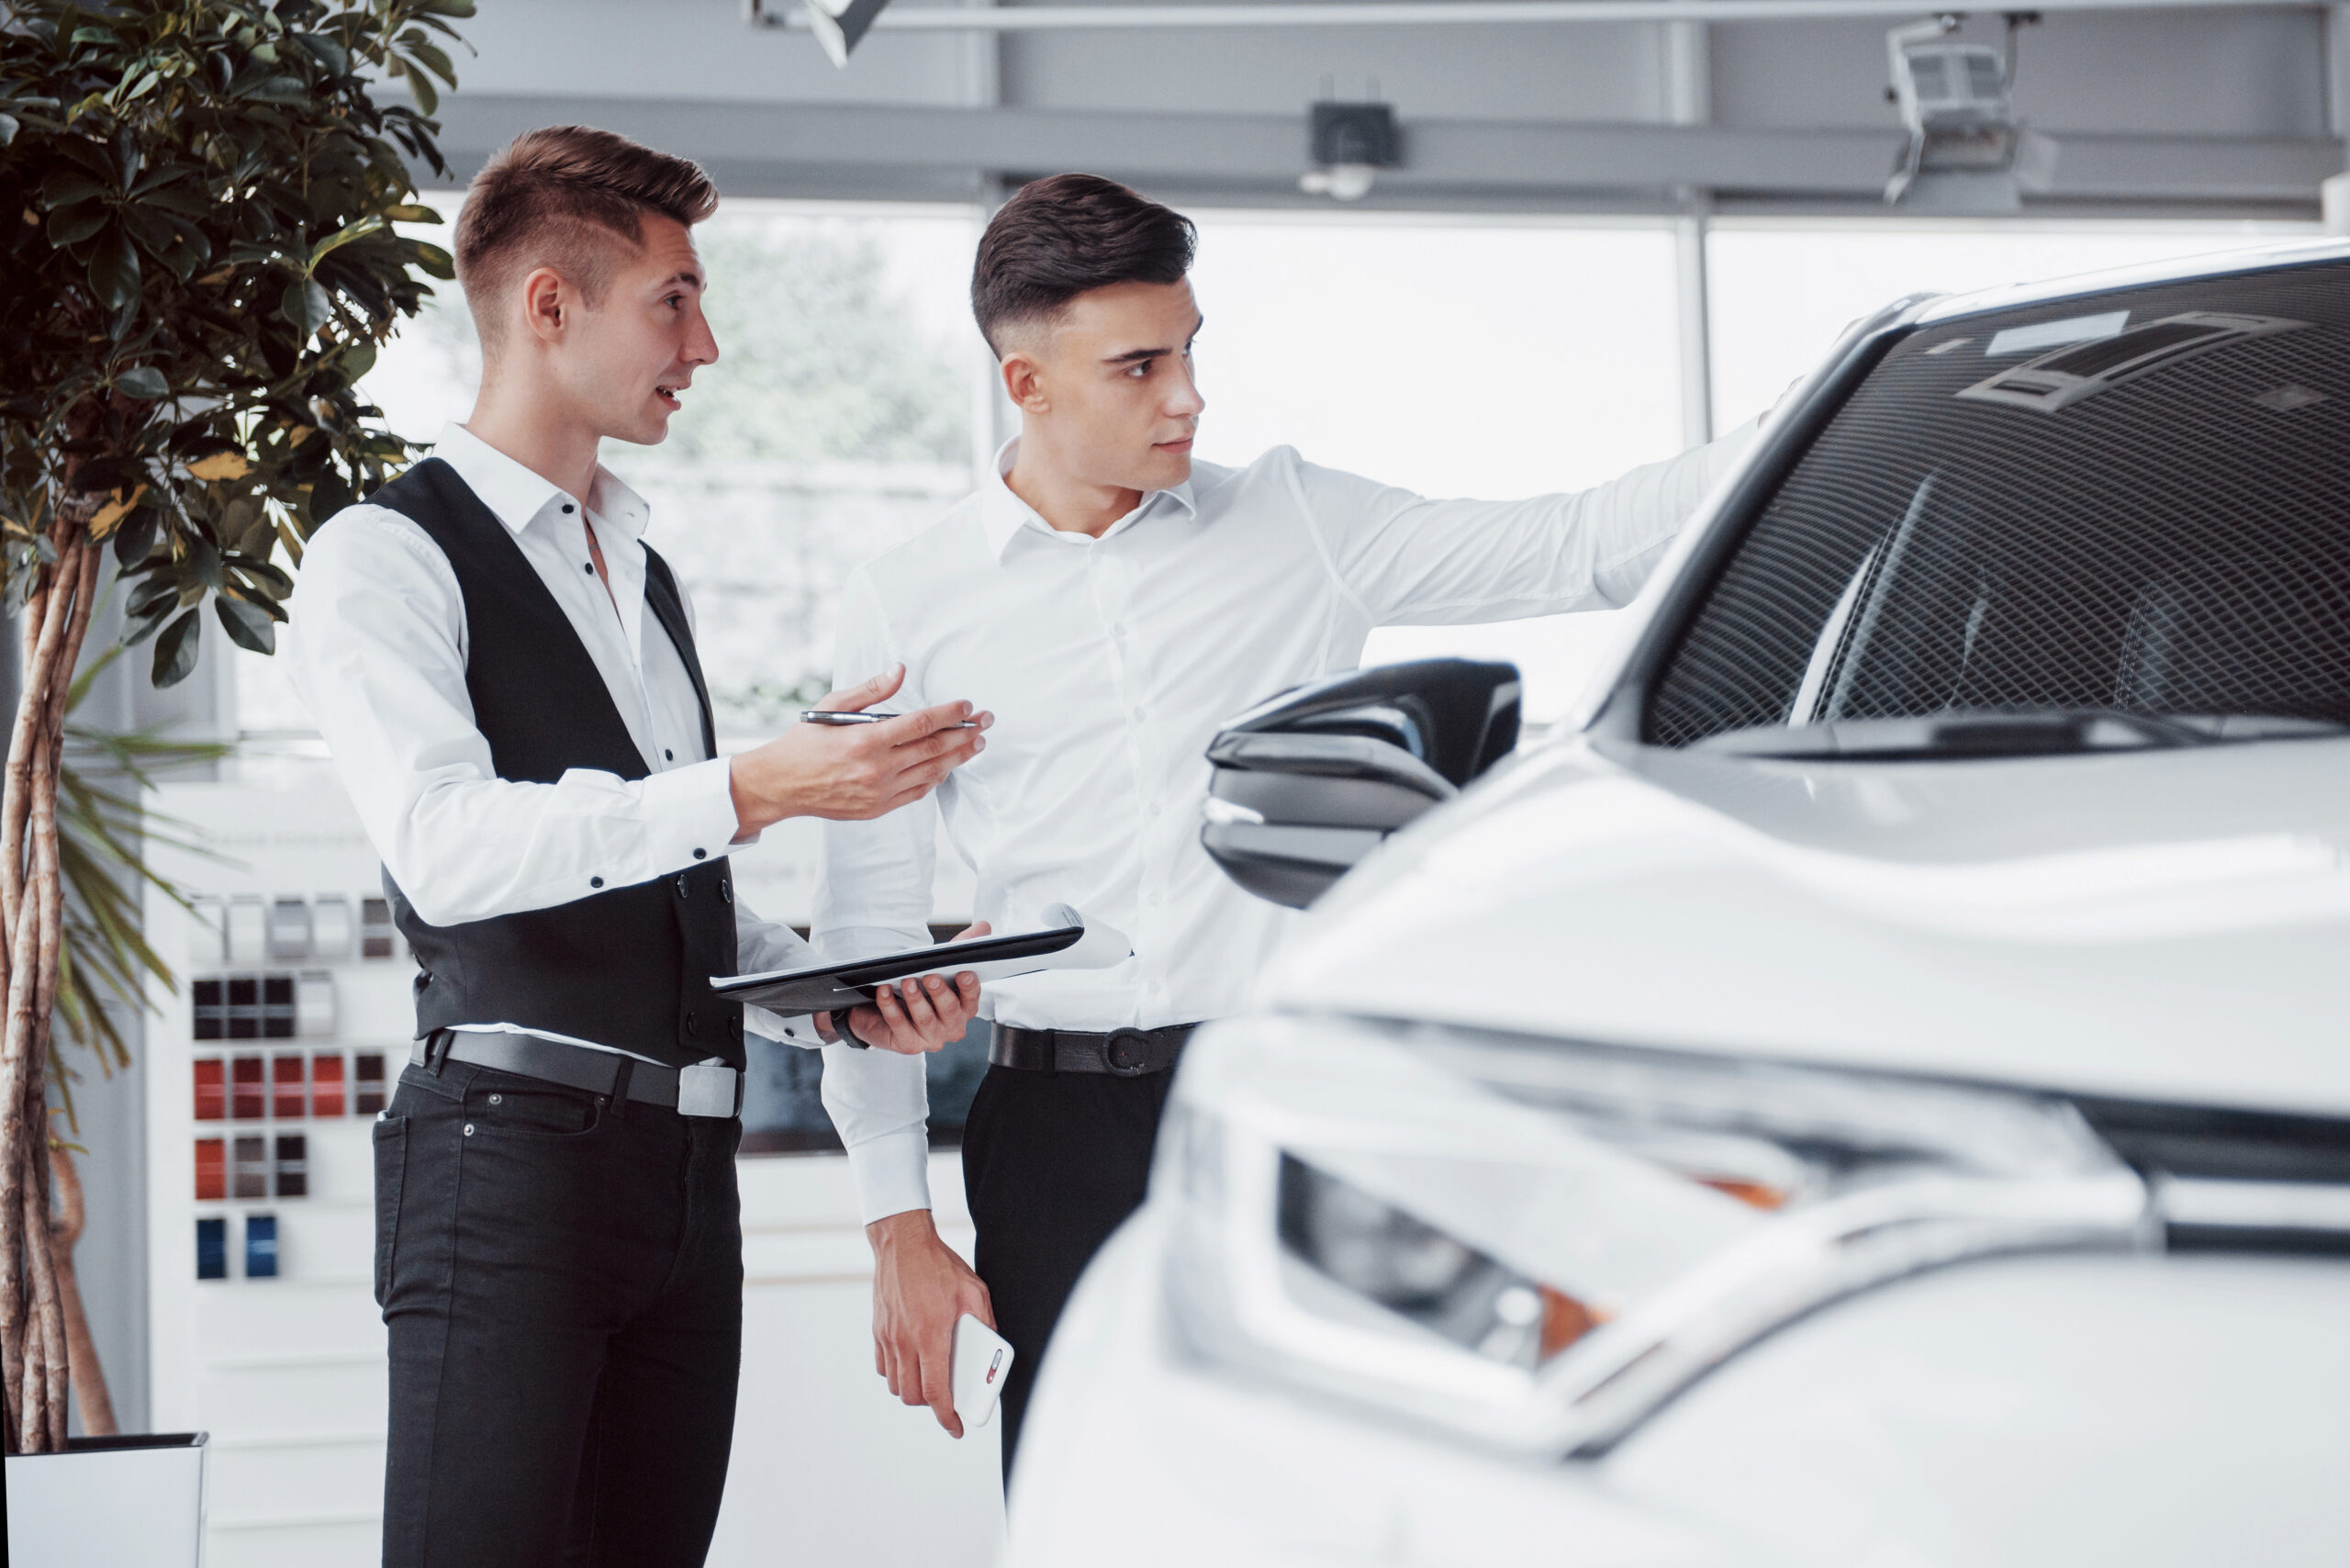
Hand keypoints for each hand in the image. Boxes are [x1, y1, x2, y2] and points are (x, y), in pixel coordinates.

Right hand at [727, 665, 992, 835]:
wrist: (782, 785)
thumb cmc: (806, 742)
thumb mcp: (833, 706)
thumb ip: (870, 691)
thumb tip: (900, 670)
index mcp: (865, 741)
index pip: (920, 724)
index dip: (949, 714)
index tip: (967, 706)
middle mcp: (876, 769)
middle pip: (934, 749)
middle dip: (966, 733)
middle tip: (987, 721)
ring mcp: (879, 792)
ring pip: (932, 772)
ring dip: (959, 757)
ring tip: (978, 743)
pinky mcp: (879, 807)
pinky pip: (918, 792)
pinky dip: (937, 777)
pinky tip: (949, 765)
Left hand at [832, 922, 988, 1054]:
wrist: (883, 1014)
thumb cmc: (918, 989)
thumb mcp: (940, 966)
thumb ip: (962, 946)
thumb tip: (984, 926)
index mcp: (964, 1008)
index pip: (973, 998)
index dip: (970, 987)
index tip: (964, 973)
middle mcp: (952, 1026)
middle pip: (950, 1011)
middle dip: (941, 993)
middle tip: (930, 976)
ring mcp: (931, 1038)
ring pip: (925, 1020)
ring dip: (915, 1000)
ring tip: (906, 981)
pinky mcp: (909, 1045)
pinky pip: (900, 1026)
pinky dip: (891, 1007)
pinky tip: (884, 991)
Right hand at [868, 1209, 993, 1437]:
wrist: (902, 1243)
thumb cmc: (939, 1265)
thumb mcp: (974, 1291)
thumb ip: (985, 1322)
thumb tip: (992, 1347)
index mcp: (931, 1335)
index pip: (935, 1391)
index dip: (946, 1416)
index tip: (956, 1427)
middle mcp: (905, 1341)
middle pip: (912, 1395)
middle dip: (931, 1405)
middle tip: (946, 1397)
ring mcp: (888, 1336)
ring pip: (895, 1385)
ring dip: (913, 1390)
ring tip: (931, 1378)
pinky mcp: (878, 1329)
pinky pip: (883, 1366)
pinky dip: (896, 1374)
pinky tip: (912, 1362)